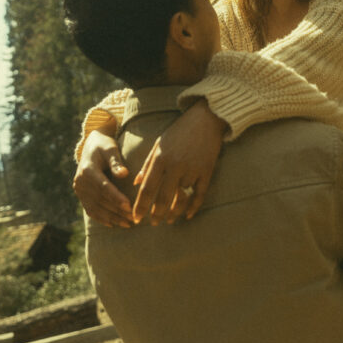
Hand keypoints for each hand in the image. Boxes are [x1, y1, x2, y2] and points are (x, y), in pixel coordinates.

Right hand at [73, 130, 133, 227]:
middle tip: (133, 218)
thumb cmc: (104, 146)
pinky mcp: (80, 195)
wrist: (91, 146)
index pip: (103, 187)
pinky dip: (101, 218)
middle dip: (117, 211)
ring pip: (95, 208)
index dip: (116, 198)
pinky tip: (113, 224)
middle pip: (100, 200)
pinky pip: (90, 209)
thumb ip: (116, 162)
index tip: (129, 206)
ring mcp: (79, 190)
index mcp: (87, 169)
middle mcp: (80, 182)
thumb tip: (124, 174)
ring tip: (127, 224)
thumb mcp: (111, 149)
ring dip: (111, 218)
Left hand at [132, 100, 224, 224]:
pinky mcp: (206, 171)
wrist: (205, 119)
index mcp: (161, 158)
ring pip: (181, 198)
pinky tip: (188, 215)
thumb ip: (147, 164)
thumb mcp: (159, 144)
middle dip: (156, 214)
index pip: (147, 188)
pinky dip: (194, 207)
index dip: (141, 206)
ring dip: (174, 212)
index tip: (136, 218)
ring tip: (169, 220)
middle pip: (163, 197)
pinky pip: (199, 194)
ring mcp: (192, 169)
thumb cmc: (179, 131)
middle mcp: (175, 165)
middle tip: (152, 224)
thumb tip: (136, 183)